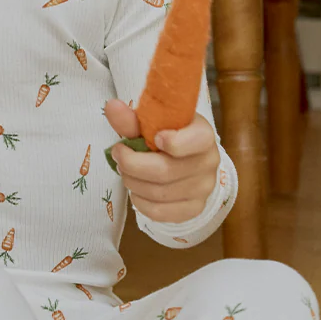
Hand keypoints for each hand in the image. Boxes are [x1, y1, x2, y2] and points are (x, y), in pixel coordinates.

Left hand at [104, 99, 218, 223]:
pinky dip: (140, 202)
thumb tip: (111, 107)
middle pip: (165, 171)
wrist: (187, 158)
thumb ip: (132, 119)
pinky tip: (136, 190)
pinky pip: (160, 213)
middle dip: (132, 164)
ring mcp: (204, 188)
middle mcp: (209, 162)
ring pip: (159, 193)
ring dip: (132, 182)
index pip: (197, 140)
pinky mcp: (194, 209)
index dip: (174, 142)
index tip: (154, 138)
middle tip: (118, 155)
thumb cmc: (168, 135)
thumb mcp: (154, 123)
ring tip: (125, 171)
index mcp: (204, 135)